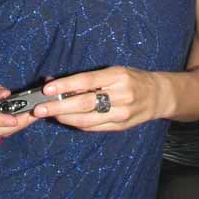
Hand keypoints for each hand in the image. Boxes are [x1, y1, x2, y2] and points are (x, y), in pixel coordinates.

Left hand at [35, 66, 164, 130]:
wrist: (158, 96)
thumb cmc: (132, 79)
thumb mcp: (113, 71)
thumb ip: (86, 78)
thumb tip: (54, 81)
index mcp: (118, 77)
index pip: (86, 81)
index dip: (65, 86)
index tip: (47, 89)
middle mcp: (121, 96)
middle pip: (83, 103)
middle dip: (58, 107)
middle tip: (39, 108)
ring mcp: (121, 114)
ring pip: (86, 119)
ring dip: (64, 117)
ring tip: (49, 114)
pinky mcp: (119, 127)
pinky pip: (93, 127)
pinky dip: (76, 124)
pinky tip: (66, 119)